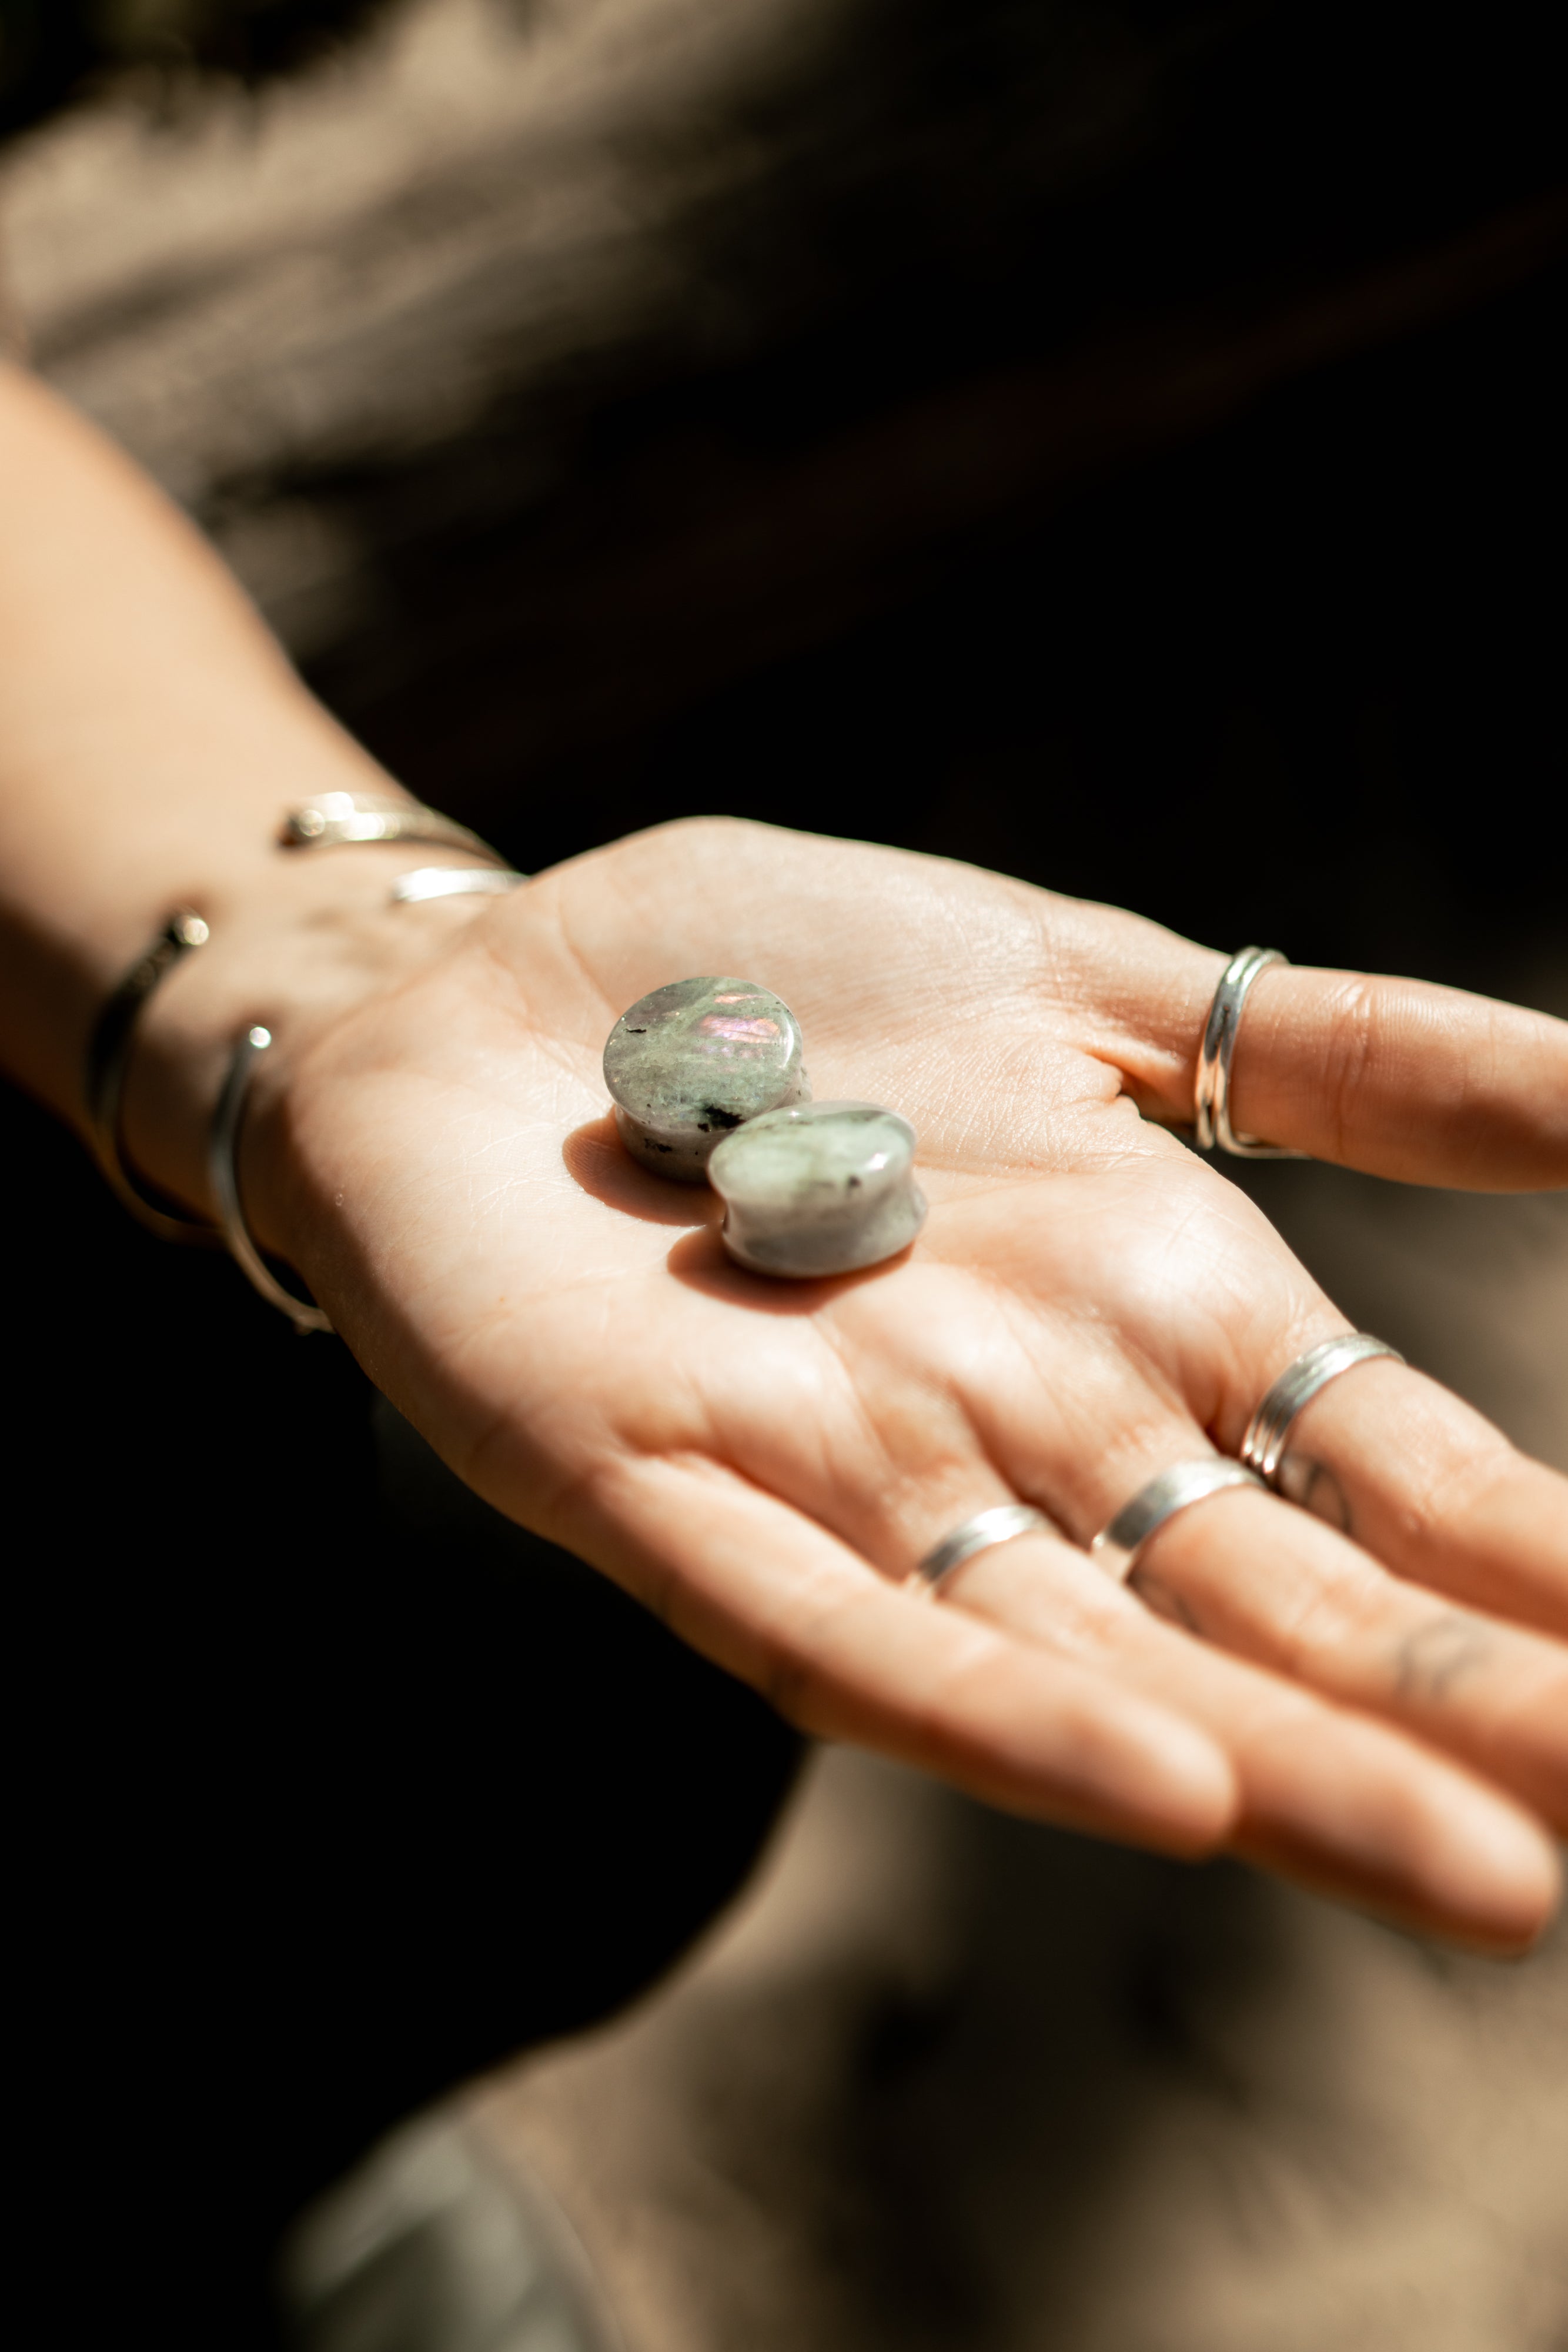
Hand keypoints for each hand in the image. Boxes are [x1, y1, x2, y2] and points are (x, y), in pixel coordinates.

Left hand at [232, 818, 1567, 1948]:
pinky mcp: (655, 1492)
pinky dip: (987, 1710)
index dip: (1537, 1578)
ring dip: (1280, 1771)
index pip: (1396, 1478)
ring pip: (1095, 1660)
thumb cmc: (793, 982)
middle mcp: (1035, 1431)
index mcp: (1155, 1317)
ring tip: (1481, 1873)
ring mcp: (852, 1478)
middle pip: (1272, 1606)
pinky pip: (838, 1630)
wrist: (494, 981)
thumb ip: (1342, 1055)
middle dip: (1444, 1718)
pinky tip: (1154, 1796)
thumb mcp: (1093, 984)